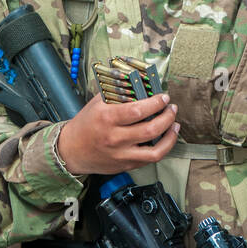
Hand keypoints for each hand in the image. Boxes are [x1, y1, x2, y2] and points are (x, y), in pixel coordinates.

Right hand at [56, 92, 179, 175]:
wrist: (71, 150)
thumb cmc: (86, 124)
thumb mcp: (98, 103)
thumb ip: (118, 93)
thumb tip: (140, 82)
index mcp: (107, 119)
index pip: (138, 110)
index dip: (156, 103)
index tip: (163, 97)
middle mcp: (115, 138)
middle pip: (151, 129)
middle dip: (167, 116)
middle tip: (171, 108)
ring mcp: (121, 154)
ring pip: (155, 150)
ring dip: (170, 136)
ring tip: (174, 124)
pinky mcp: (126, 165)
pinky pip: (150, 159)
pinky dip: (163, 148)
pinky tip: (166, 138)